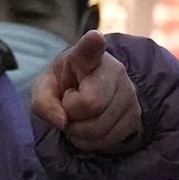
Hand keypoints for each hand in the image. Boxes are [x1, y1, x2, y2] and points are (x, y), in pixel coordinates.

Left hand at [28, 35, 144, 152]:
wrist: (89, 94)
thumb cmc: (64, 86)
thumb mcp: (44, 89)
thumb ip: (43, 103)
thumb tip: (62, 122)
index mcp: (86, 56)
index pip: (91, 49)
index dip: (93, 44)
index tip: (94, 37)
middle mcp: (114, 70)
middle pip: (91, 103)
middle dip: (71, 113)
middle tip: (70, 104)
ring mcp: (128, 93)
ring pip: (99, 127)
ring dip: (79, 131)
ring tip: (79, 116)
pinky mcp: (135, 116)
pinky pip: (107, 140)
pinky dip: (90, 142)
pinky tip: (89, 127)